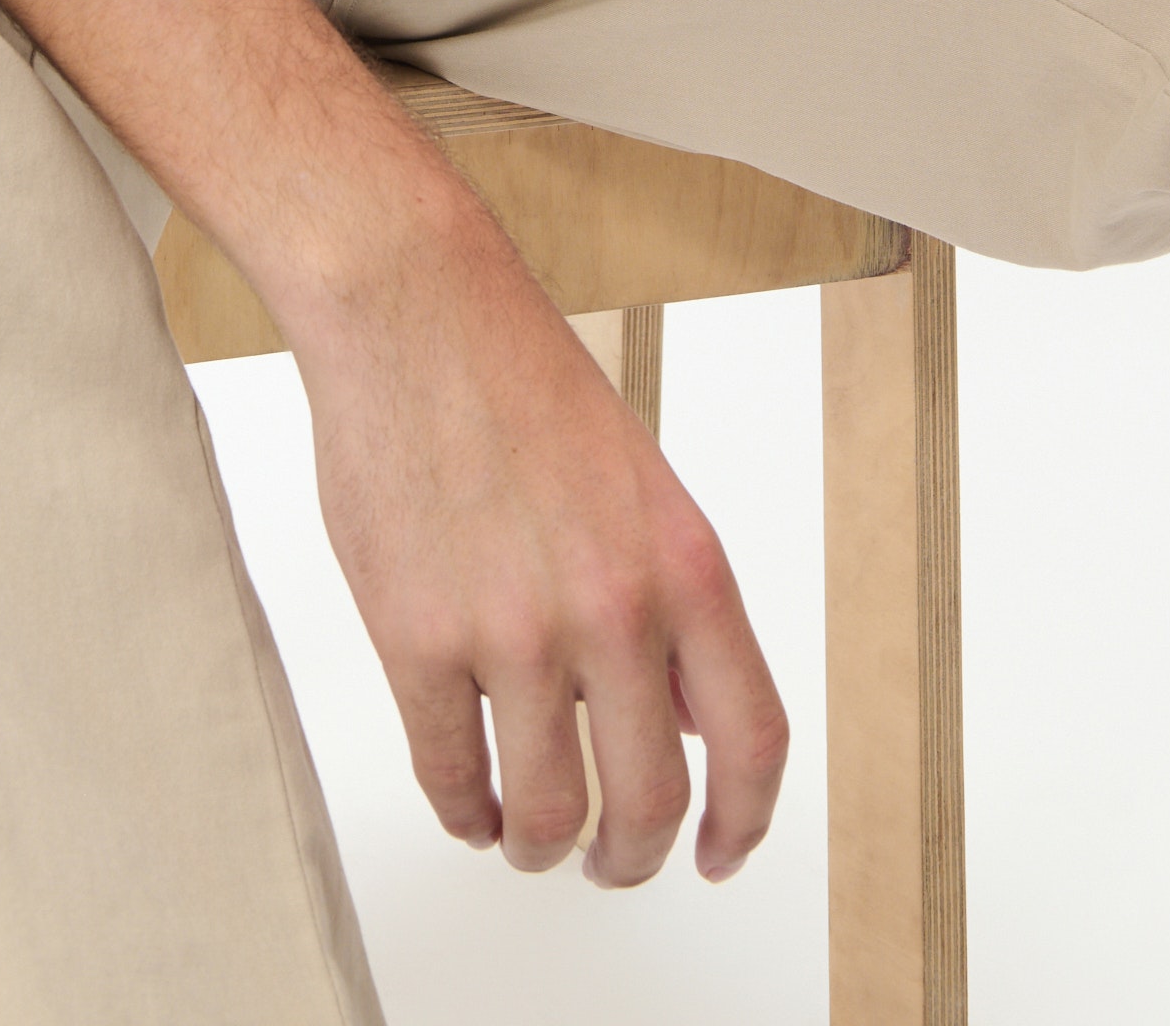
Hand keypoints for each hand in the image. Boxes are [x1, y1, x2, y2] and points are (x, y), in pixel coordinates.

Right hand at [291, 201, 786, 888]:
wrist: (415, 309)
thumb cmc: (520, 378)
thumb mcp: (643, 486)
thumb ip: (675, 604)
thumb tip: (698, 714)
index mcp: (686, 564)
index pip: (754, 739)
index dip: (744, 821)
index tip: (721, 850)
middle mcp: (611, 607)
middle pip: (650, 804)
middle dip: (631, 857)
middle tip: (612, 859)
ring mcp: (511, 630)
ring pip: (547, 815)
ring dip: (542, 848)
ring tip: (532, 838)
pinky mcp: (415, 638)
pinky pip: (451, 778)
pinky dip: (465, 813)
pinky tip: (470, 803)